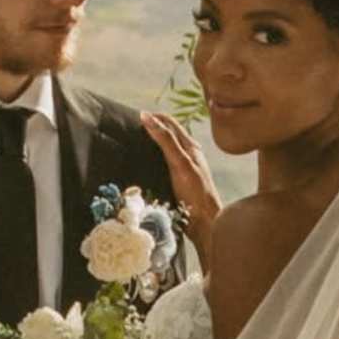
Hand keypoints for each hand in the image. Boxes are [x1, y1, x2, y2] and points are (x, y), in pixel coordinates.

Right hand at [142, 109, 226, 249]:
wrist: (206, 222)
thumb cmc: (195, 193)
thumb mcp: (179, 163)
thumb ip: (166, 140)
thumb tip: (148, 117)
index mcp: (191, 147)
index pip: (170, 122)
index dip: (154, 117)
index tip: (135, 116)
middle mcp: (189, 154)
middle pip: (168, 133)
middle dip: (152, 126)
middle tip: (132, 126)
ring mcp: (185, 168)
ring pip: (167, 147)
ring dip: (152, 142)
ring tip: (136, 142)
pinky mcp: (180, 181)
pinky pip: (165, 163)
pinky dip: (154, 157)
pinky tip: (146, 164)